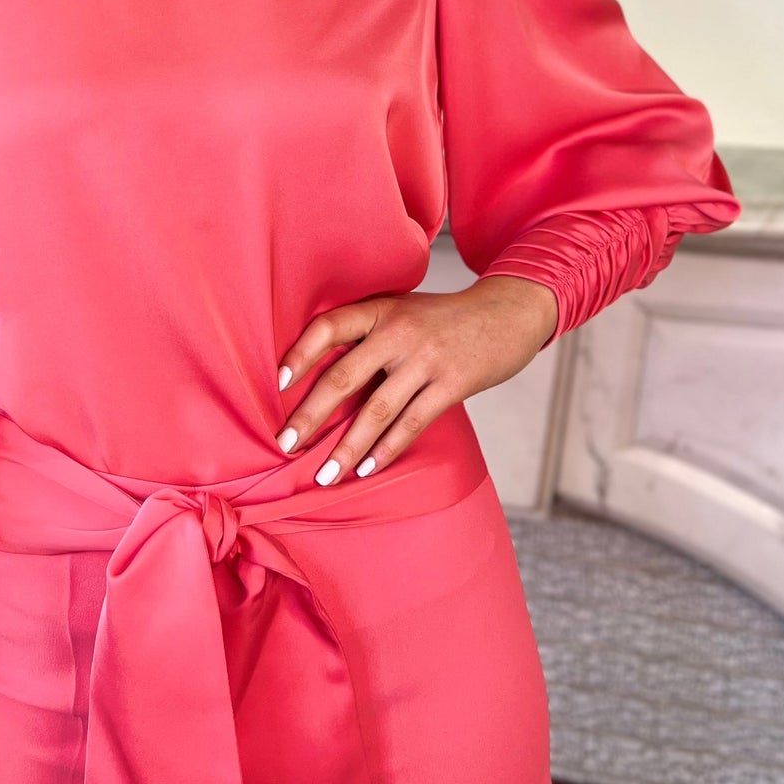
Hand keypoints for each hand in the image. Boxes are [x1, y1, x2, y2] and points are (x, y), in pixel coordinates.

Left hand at [274, 276, 558, 486]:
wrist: (507, 313)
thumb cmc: (443, 318)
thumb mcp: (402, 310)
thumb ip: (367, 333)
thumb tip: (317, 375)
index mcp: (380, 308)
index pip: (329, 327)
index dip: (300, 354)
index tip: (277, 383)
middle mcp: (399, 331)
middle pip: (344, 376)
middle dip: (310, 416)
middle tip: (285, 445)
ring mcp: (426, 358)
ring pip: (377, 410)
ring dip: (347, 447)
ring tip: (325, 475)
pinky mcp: (452, 383)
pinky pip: (412, 422)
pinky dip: (387, 449)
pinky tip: (367, 468)